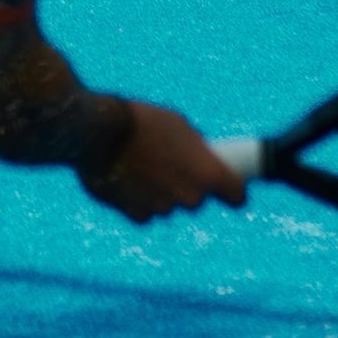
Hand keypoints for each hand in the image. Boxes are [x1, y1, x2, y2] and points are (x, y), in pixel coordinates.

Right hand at [78, 101, 247, 223]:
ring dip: (162, 192)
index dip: (234, 193)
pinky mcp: (136, 215)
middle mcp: (190, 197)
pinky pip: (146, 212)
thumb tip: (199, 156)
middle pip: (198, 200)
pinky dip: (140, 201)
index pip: (237, 195)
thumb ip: (194, 148)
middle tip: (172, 166)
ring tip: (144, 166)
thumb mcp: (178, 125)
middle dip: (188, 186)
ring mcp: (163, 209)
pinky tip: (129, 180)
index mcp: (208, 173)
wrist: (100, 134)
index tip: (232, 191)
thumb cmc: (143, 122)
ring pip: (170, 205)